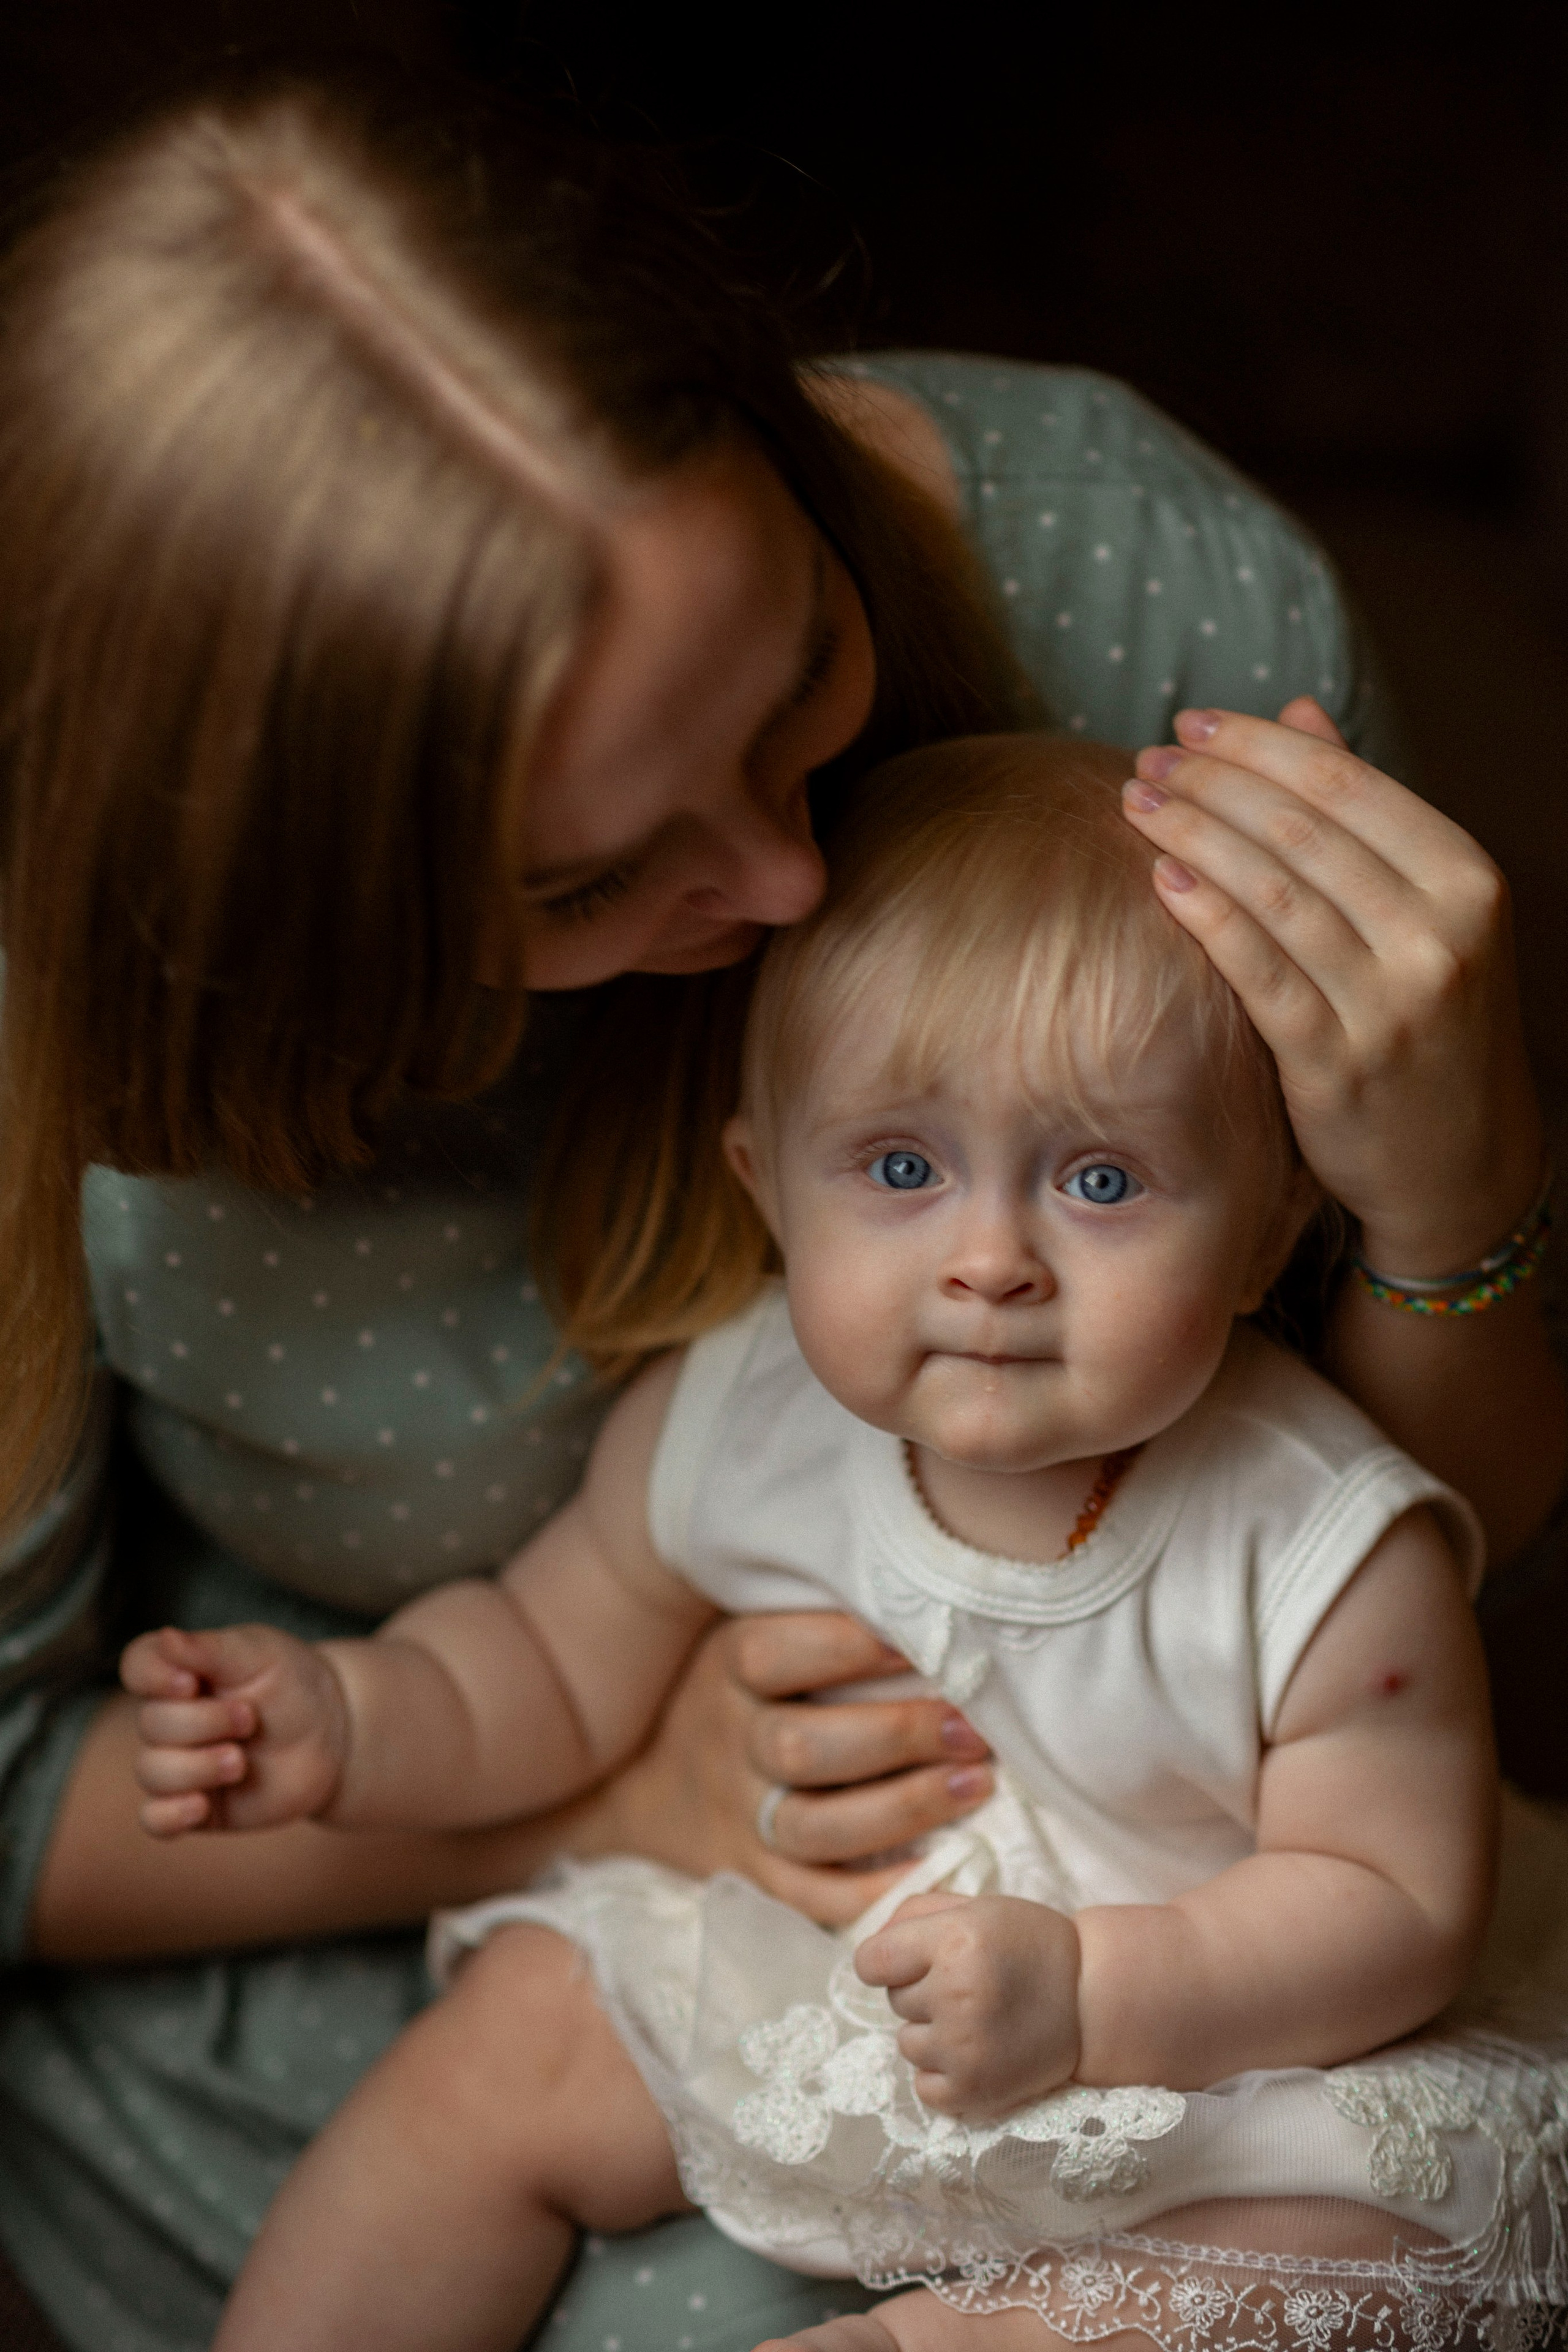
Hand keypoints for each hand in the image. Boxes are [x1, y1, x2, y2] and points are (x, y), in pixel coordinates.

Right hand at [120, 1624, 350, 1837]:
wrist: (332, 1736)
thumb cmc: (292, 1684)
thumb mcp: (260, 1655)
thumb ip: (210, 1649)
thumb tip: (166, 1638)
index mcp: (181, 1671)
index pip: (137, 1666)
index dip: (153, 1676)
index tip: (191, 1683)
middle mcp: (171, 1718)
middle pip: (150, 1724)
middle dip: (202, 1723)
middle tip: (250, 1719)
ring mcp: (179, 1763)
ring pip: (151, 1772)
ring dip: (196, 1767)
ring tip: (241, 1763)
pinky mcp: (195, 1805)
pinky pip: (155, 1819)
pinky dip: (169, 1815)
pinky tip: (199, 1807)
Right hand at [571, 1612, 992, 1927]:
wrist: (649, 1783)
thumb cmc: (737, 1690)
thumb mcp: (746, 1632)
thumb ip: (813, 1620)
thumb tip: (922, 1599)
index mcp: (725, 1669)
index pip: (769, 1655)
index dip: (846, 1648)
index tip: (918, 1644)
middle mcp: (728, 1744)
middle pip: (798, 1748)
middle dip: (896, 1737)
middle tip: (972, 1728)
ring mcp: (738, 1818)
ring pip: (812, 1828)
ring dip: (903, 1809)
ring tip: (975, 1785)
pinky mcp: (754, 1877)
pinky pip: (811, 1899)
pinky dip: (875, 1893)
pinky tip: (939, 1867)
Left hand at [855, 1890, 1079, 2117]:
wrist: (1088, 1997)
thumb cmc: (1025, 1943)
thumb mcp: (974, 1907)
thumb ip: (911, 1916)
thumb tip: (866, 1954)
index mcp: (953, 1941)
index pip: (870, 1961)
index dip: (885, 1960)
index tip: (911, 1960)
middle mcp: (955, 1994)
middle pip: (894, 2000)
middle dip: (921, 1990)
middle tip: (969, 1985)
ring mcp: (964, 2048)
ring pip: (907, 2043)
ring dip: (932, 2033)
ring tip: (978, 2018)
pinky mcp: (974, 2091)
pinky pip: (923, 2087)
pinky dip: (942, 2074)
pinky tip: (976, 2052)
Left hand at [1122, 698, 1542, 1275]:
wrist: (1463, 1161)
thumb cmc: (1430, 1018)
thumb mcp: (1424, 911)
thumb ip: (1362, 814)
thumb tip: (1298, 713)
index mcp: (1466, 880)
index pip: (1346, 785)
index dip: (1257, 745)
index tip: (1189, 723)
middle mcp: (1437, 935)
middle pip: (1300, 831)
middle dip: (1211, 783)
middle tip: (1147, 760)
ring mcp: (1390, 1004)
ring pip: (1272, 893)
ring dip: (1193, 835)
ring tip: (1137, 802)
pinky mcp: (1337, 1065)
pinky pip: (1258, 972)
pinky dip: (1206, 917)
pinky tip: (1161, 878)